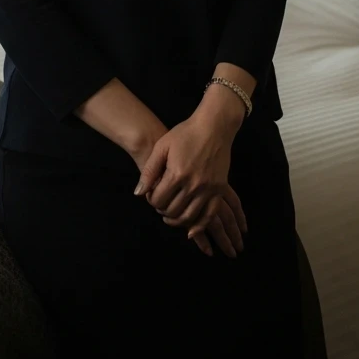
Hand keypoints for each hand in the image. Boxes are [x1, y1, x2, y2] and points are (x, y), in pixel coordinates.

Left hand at [132, 116, 246, 258]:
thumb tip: (138, 194)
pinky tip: (190, 231)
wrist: (213, 127)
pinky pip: (209, 215)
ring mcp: (208, 189)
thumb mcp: (162, 147)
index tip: (152, 194)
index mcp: (177, 174)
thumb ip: (149, 171)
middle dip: (162, 210)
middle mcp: (193, 185)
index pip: (158, 199)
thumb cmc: (185, 134)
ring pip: (189, 217)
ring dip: (177, 220)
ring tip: (170, 215)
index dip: (151, 200)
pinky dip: (199, 226)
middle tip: (160, 203)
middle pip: (172, 210)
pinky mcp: (219, 190)